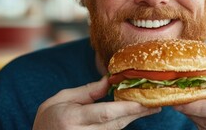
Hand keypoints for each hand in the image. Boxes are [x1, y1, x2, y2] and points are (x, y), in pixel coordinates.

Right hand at [33, 76, 160, 129]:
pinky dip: (123, 122)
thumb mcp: (62, 98)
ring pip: (117, 129)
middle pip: (116, 123)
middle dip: (138, 112)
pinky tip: (135, 113)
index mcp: (72, 118)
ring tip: (151, 106)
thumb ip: (87, 91)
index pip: (105, 113)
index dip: (127, 107)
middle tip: (157, 103)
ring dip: (134, 117)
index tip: (144, 101)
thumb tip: (110, 80)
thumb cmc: (48, 118)